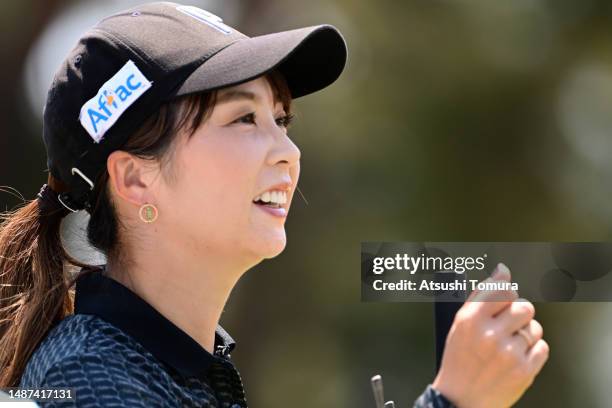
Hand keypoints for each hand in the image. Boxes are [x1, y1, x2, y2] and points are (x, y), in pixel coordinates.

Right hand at [431, 263, 548, 407]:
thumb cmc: (460, 358)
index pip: (503, 289)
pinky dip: (532, 351)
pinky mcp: (525, 371)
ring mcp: (509, 354)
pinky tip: (516, 358)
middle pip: (524, 307)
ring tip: (508, 345)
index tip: (504, 298)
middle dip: (518, 315)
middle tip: (506, 326)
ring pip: (534, 328)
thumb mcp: (460, 325)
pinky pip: (541, 347)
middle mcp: (490, 335)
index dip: (506, 292)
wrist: (462, 400)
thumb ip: (481, 295)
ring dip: (525, 334)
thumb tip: (503, 270)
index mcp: (470, 320)